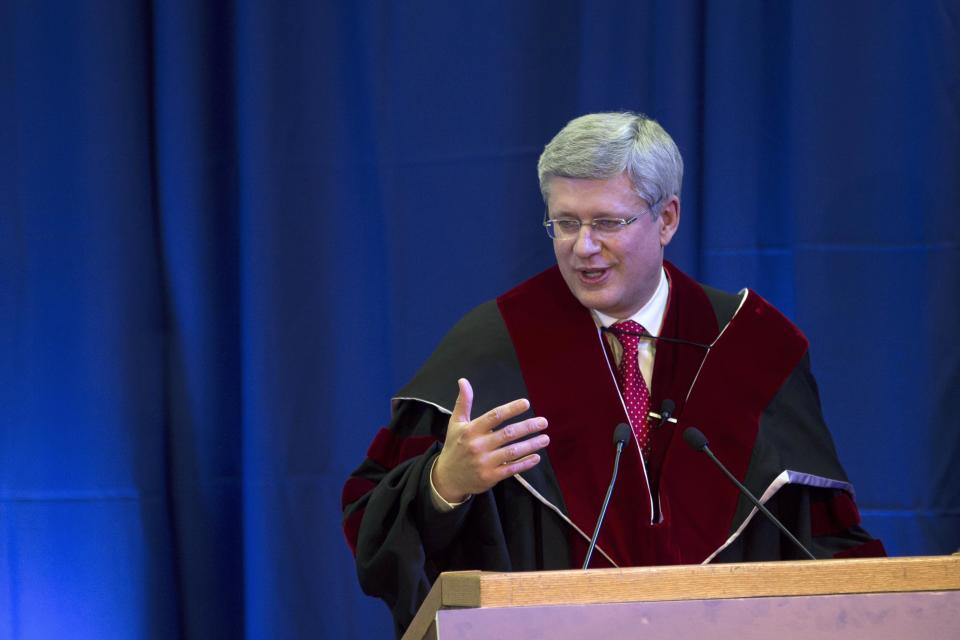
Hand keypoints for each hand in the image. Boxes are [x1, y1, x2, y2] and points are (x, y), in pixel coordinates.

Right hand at [432, 378, 548, 502]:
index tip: (526, 403)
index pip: (494, 416)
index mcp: (471, 430)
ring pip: (512, 452)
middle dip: (528, 427)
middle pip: (508, 433)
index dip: (511, 409)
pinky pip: (511, 469)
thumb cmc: (454, 446)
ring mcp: (484, 462)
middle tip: (544, 422)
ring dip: (531, 444)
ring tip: (545, 438)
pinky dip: (525, 463)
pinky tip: (536, 457)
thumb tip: (463, 380)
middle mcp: (478, 445)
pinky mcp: (490, 477)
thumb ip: (463, 402)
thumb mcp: (455, 423)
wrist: (448, 478)